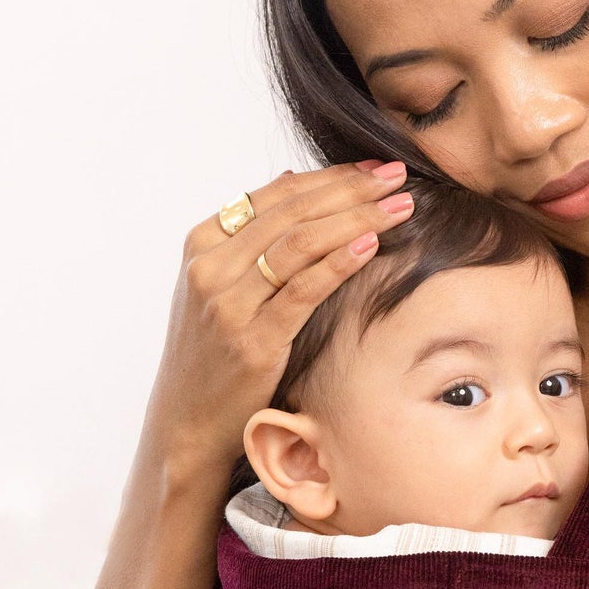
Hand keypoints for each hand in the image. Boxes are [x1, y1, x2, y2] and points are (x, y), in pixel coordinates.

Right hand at [146, 160, 415, 479]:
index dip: (330, 177)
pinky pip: (303, 290)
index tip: (374, 168)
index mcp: (203, 243)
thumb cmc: (215, 353)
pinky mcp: (253, 340)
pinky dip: (339, 262)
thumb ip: (253, 238)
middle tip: (397, 176)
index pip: (276, 195)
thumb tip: (294, 179)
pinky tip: (372, 244)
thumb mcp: (222, 287)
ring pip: (300, 243)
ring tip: (399, 206)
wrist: (188, 420)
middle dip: (351, 189)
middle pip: (292, 211)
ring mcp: (229, 303)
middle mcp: (211, 266)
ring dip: (357, 217)